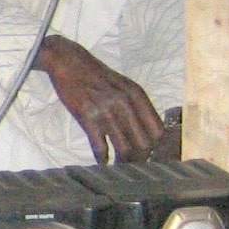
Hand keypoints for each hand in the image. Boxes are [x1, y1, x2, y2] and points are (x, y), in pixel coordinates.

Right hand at [37, 35, 163, 162]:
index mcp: (137, 96)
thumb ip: (137, 106)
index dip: (157, 148)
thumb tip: (147, 132)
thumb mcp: (124, 86)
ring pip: (124, 148)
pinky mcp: (87, 117)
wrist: (69, 62)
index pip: (158, 131)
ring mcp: (106, 111)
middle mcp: (125, 104)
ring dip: (122, 162)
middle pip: (144, 144)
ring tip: (118, 167)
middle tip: (133, 165)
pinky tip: (101, 162)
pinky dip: (101, 158)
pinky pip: (99, 146)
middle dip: (140, 160)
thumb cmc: (97, 75)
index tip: (150, 155)